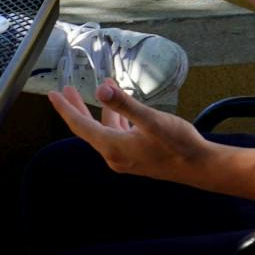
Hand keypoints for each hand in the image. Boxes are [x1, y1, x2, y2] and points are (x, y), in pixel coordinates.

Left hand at [47, 82, 210, 184]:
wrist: (201, 167)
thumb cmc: (179, 145)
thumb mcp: (151, 120)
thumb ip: (125, 104)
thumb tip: (100, 89)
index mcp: (113, 147)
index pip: (81, 125)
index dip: (65, 109)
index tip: (53, 95)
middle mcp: (115, 156)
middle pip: (88, 128)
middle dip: (77, 108)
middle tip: (66, 90)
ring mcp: (126, 158)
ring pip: (105, 130)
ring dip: (102, 110)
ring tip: (103, 88)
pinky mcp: (137, 157)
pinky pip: (118, 135)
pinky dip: (116, 118)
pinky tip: (123, 109)